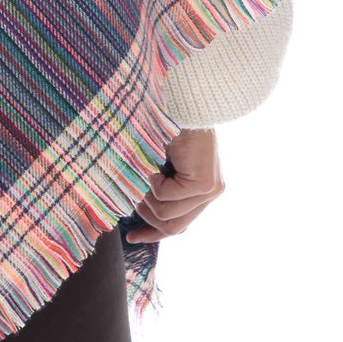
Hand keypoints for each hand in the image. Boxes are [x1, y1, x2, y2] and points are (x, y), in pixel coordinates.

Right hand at [126, 127, 223, 242]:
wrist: (180, 104)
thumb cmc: (165, 128)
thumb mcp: (158, 166)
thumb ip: (155, 190)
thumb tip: (137, 215)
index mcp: (201, 190)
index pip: (180, 225)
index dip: (153, 234)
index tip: (131, 237)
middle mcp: (211, 193)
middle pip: (174, 228)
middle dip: (147, 218)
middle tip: (133, 197)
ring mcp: (210, 190)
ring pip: (167, 215)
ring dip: (147, 197)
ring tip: (144, 173)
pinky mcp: (204, 183)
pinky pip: (167, 197)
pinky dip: (152, 182)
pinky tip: (154, 164)